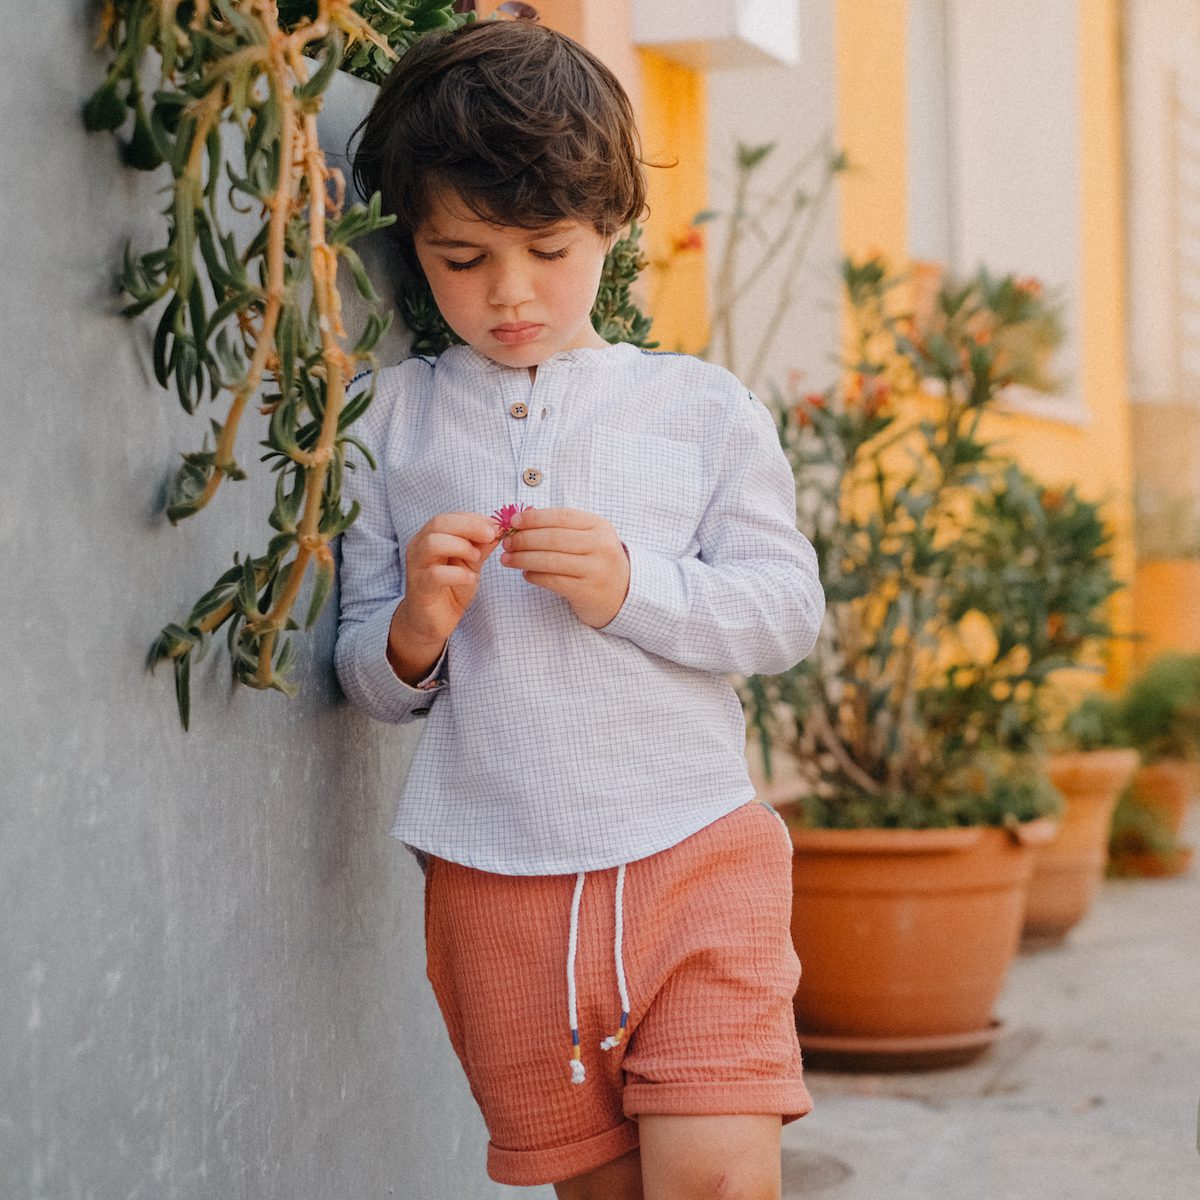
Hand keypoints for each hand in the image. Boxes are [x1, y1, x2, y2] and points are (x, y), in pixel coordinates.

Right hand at [389, 512, 499, 682]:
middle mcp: (418, 547)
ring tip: (477, 558)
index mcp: (429, 537)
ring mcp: (416, 567)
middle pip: (439, 524)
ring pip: (433, 543)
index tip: (496, 525)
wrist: (433, 622)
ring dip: (461, 546)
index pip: (449, 517)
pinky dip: (458, 574)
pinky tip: (470, 579)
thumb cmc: (451, 588)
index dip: (473, 519)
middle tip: (491, 535)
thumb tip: (499, 529)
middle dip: (469, 527)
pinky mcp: (419, 588)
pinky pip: (436, 575)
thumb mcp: (471, 564)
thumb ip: (481, 546)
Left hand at [499, 507, 629, 627]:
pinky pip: (554, 581)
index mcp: (599, 526)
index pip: (561, 517)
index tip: (513, 521)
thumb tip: (521, 521)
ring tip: (508, 559)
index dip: (534, 518)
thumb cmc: (596, 562)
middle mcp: (600, 546)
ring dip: (523, 558)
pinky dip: (535, 576)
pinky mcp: (588, 591)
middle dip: (524, 539)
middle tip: (506, 542)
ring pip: (550, 560)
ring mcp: (596, 569)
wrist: (623, 594)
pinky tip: (525, 574)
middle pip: (553, 538)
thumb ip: (562, 528)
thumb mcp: (589, 538)